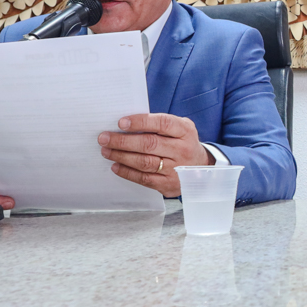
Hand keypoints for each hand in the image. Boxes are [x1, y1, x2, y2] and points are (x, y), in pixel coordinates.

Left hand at [98, 113, 213, 196]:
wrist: (201, 169)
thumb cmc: (183, 143)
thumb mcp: (180, 128)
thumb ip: (160, 124)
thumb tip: (127, 123)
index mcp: (185, 131)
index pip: (162, 123)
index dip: (141, 122)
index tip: (121, 122)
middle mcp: (182, 150)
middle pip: (149, 144)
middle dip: (123, 141)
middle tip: (104, 138)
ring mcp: (176, 169)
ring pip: (145, 162)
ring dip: (121, 156)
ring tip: (106, 151)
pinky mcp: (168, 184)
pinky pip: (144, 179)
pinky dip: (127, 172)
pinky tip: (116, 166)